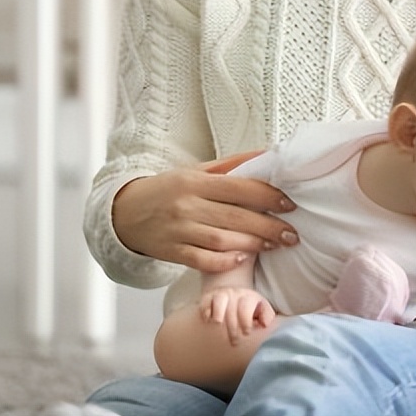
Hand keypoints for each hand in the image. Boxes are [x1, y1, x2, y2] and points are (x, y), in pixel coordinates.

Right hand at [112, 154, 297, 273]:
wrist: (123, 212)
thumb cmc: (168, 190)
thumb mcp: (196, 171)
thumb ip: (232, 164)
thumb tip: (267, 154)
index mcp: (195, 181)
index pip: (239, 187)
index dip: (267, 196)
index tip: (290, 204)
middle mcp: (187, 205)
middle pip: (235, 217)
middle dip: (268, 226)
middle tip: (292, 234)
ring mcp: (179, 230)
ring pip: (222, 240)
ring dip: (252, 244)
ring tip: (275, 245)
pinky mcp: (171, 252)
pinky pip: (201, 260)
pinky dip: (224, 261)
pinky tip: (242, 259)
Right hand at [200, 286, 275, 344]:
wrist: (233, 294)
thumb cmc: (249, 307)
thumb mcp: (261, 308)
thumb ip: (266, 315)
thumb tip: (264, 324)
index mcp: (248, 296)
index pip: (246, 306)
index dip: (246, 320)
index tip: (246, 332)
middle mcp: (234, 293)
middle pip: (232, 309)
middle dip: (233, 328)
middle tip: (234, 342)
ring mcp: (221, 294)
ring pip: (219, 300)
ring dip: (218, 313)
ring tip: (218, 323)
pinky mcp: (208, 297)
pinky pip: (205, 301)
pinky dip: (205, 310)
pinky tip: (207, 320)